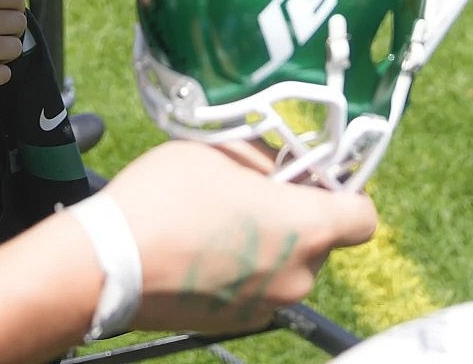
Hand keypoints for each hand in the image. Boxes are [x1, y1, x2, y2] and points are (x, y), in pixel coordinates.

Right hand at [91, 141, 377, 334]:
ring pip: (289, 264)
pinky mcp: (240, 322)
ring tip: (222, 219)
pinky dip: (246, 269)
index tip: (314, 177)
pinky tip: (207, 247)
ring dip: (270, 242)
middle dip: (297, 213)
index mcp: (306, 228)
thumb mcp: (221, 151)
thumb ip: (267, 156)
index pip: (363, 216)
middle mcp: (299, 275)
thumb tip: (285, 163)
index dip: (344, 191)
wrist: (110, 265)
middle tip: (255, 190)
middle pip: (323, 239)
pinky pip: (261, 287)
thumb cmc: (165, 199)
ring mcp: (270, 304)